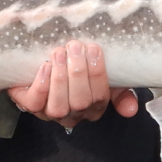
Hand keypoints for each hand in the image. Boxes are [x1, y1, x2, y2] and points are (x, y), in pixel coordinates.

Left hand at [8, 40, 139, 128]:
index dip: (97, 74)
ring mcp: (50, 113)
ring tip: (59, 53)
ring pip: (58, 107)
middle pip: (80, 102)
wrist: (41, 65)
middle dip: (78, 73)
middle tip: (75, 47)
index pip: (100, 97)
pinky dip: (41, 85)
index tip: (94, 49)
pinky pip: (34, 103)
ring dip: (60, 79)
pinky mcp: (29, 106)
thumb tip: (132, 110)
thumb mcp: (102, 77)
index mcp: (94, 107)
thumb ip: (120, 91)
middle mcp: (73, 115)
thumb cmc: (76, 70)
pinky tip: (45, 66)